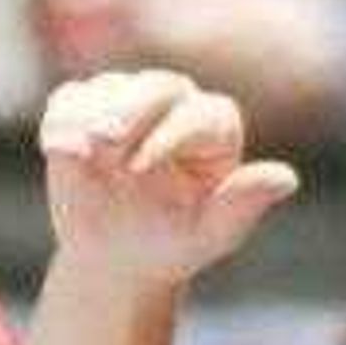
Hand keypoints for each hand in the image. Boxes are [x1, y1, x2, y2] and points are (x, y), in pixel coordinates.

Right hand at [40, 69, 300, 294]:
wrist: (118, 257)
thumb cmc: (173, 244)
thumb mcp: (211, 234)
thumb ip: (244, 204)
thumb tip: (287, 179)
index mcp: (214, 128)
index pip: (200, 115)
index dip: (172, 135)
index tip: (143, 169)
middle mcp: (173, 103)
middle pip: (157, 87)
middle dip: (129, 112)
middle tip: (104, 143)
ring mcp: (126, 100)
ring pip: (109, 89)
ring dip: (88, 117)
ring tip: (74, 155)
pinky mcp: (84, 107)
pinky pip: (71, 100)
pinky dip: (60, 120)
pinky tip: (57, 149)